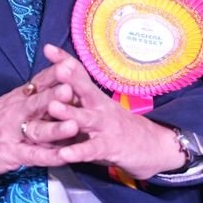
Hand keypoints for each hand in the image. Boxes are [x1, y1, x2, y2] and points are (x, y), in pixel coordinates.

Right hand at [0, 65, 77, 177]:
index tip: (70, 65)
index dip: (54, 74)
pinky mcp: (13, 154)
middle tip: (70, 89)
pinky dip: (49, 157)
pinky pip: (33, 156)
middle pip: (38, 102)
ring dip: (56, 129)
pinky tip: (63, 157)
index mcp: (21, 96)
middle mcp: (18, 112)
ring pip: (37, 130)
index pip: (39, 81)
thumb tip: (66, 78)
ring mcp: (15, 134)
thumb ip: (37, 91)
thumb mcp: (13, 99)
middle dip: (55, 96)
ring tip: (73, 125)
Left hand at [38, 44, 185, 179]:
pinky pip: (92, 149)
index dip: (65, 61)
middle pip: (85, 90)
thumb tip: (55, 85)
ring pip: (86, 118)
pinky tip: (64, 154)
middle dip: (70, 78)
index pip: (80, 74)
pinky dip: (78, 151)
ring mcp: (105, 127)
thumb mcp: (101, 109)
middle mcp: (100, 108)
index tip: (48, 48)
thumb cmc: (120, 127)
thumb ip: (80, 100)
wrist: (155, 146)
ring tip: (53, 107)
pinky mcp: (109, 148)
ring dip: (69, 112)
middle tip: (58, 69)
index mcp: (96, 97)